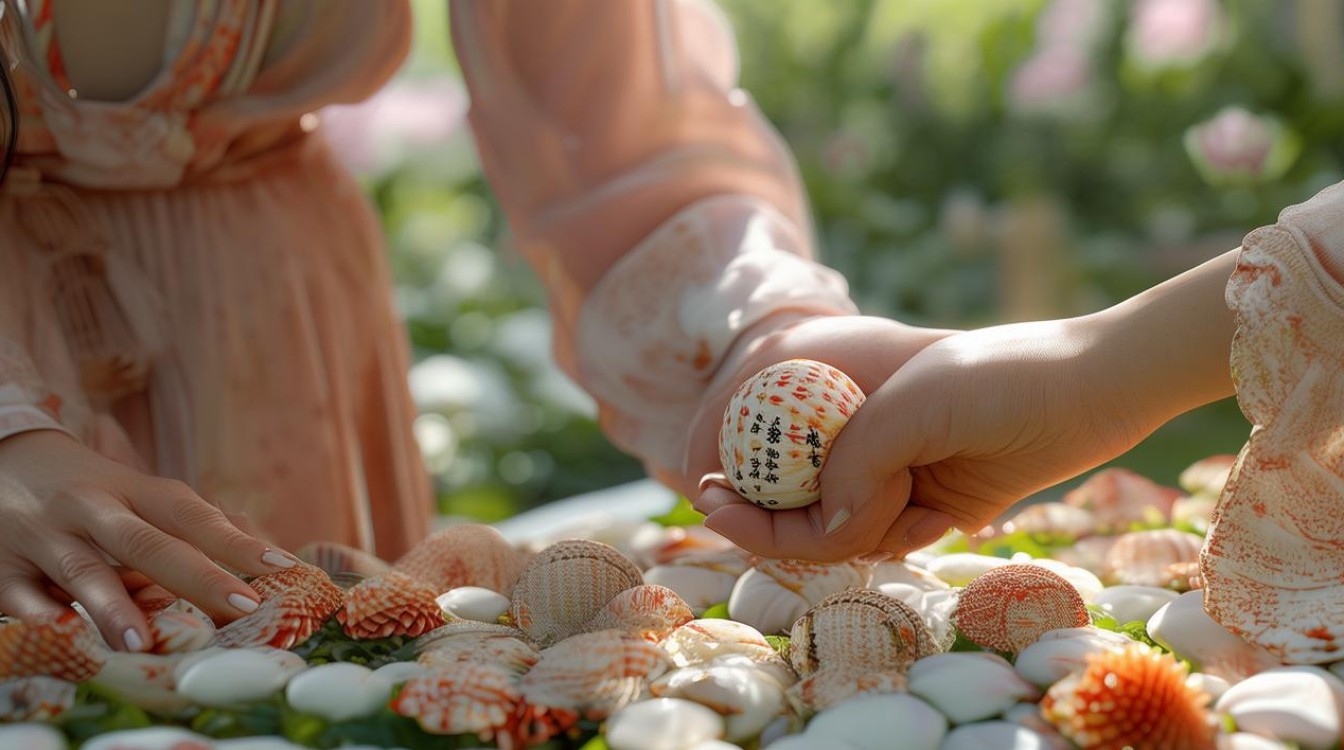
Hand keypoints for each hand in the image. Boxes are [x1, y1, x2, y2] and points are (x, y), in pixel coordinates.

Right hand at [0, 430, 295, 649]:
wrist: (5, 460)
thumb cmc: (97, 492)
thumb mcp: (144, 494)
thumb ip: (201, 523)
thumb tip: (273, 554)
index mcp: (136, 491)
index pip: (192, 514)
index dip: (236, 542)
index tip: (281, 566)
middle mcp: (94, 509)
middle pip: (148, 543)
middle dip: (197, 576)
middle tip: (242, 607)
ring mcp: (46, 537)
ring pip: (82, 571)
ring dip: (113, 606)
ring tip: (143, 640)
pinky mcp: (4, 568)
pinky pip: (22, 598)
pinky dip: (43, 617)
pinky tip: (67, 636)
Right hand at [693, 249, 1238, 562]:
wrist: (1093, 391)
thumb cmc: (1003, 378)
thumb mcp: (917, 408)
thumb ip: (857, 465)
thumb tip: (828, 524)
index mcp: (825, 376)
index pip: (744, 428)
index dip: (722, 469)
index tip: (713, 503)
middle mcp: (840, 420)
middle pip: (776, 490)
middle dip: (790, 524)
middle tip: (827, 538)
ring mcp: (874, 460)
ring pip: (827, 523)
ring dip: (863, 533)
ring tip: (924, 510)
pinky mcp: (907, 494)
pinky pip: (873, 536)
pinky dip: (898, 538)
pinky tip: (946, 514)